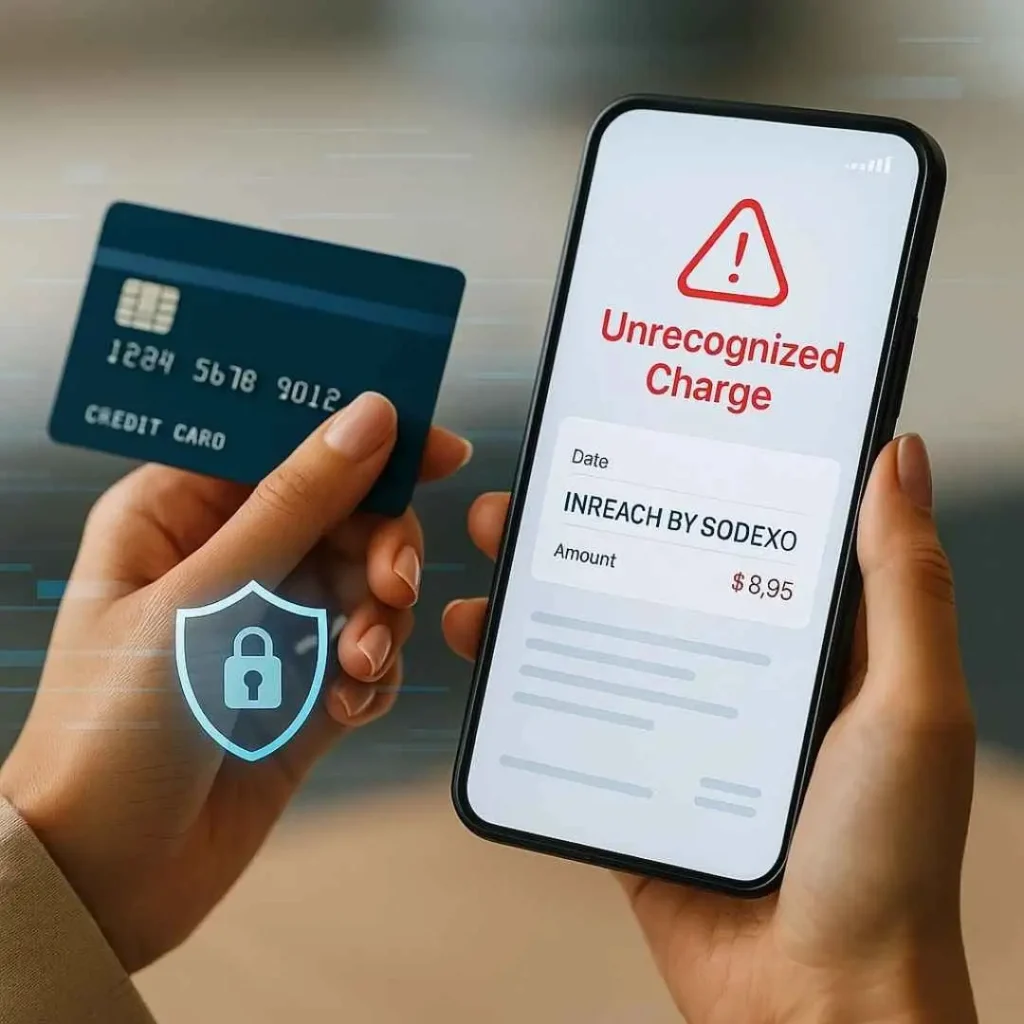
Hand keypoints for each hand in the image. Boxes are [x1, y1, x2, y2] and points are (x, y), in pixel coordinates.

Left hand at [0, 392, 470, 972]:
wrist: (107, 877)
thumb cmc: (115, 726)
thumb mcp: (206, 598)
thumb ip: (294, 505)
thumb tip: (367, 420)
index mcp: (176, 516)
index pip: (282, 446)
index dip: (359, 439)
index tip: (433, 449)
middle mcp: (228, 561)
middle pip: (342, 516)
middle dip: (378, 549)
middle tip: (391, 585)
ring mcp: (268, 625)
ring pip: (365, 584)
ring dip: (378, 619)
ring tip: (354, 664)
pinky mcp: (302, 685)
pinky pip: (368, 652)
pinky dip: (373, 672)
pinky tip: (346, 703)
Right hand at [443, 435, 977, 1023]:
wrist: (813, 1002)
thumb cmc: (888, 859)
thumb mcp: (911, 705)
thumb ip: (903, 584)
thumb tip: (900, 454)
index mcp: (811, 638)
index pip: (749, 529)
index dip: (703, 472)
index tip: (650, 424)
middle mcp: (741, 665)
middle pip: (655, 569)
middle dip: (593, 518)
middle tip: (538, 477)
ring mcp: (680, 718)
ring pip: (600, 628)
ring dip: (542, 582)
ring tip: (492, 540)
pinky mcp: (630, 772)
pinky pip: (566, 708)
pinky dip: (517, 671)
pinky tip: (479, 638)